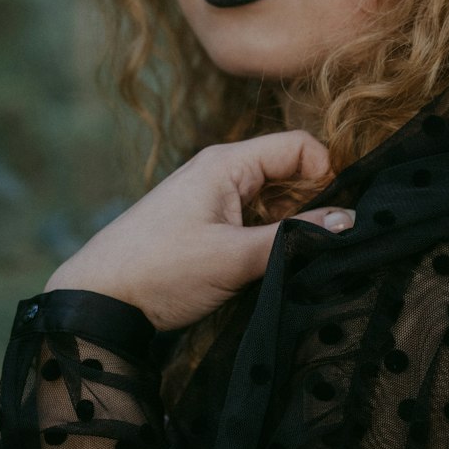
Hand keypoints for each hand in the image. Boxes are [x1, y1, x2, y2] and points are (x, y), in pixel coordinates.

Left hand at [43, 130, 354, 331]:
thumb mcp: (235, 256)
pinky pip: (253, 224)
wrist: (99, 302)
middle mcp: (221, 174)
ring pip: (274, 203)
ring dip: (288, 229)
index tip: (332, 217)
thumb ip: (295, 239)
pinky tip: (265, 269)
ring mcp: (213, 201)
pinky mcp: (207, 228)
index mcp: (227, 163)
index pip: (299, 147)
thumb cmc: (160, 271)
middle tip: (314, 245)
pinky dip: (267, 242)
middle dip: (310, 206)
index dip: (326, 175)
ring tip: (287, 262)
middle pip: (290, 173)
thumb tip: (349, 222)